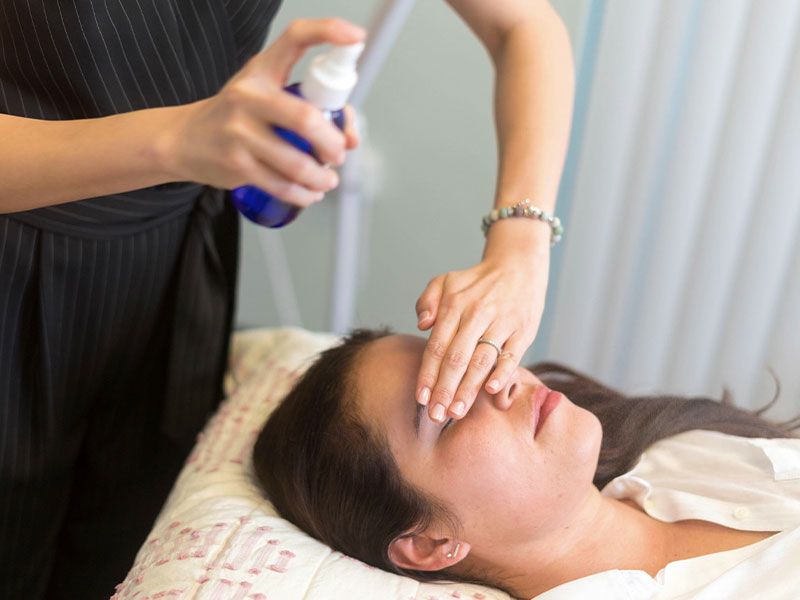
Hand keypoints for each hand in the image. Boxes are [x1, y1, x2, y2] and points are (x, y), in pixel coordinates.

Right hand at [162, 18, 364, 205]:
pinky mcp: (236, 164)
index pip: (296, 38)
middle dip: (333, 144)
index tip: (355, 37)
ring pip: (297, 163)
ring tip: (327, 179)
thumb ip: (313, 107)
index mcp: (262, 71)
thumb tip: (352, 138)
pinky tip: (310, 193)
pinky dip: (304, 194)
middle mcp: (249, 95)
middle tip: (338, 154)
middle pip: (306, 118)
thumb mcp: (268, 97)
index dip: (328, 31)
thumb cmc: (237, 116)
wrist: (184, 139)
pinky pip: (281, 185)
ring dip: (322, 177)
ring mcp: (239, 131)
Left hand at [414, 241, 548, 422]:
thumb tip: (422, 325)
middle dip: (444, 390)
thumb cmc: (476, 282)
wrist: (518, 266)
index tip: (421, 399)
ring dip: (468, 389)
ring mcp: (502, 322)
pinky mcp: (524, 329)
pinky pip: (512, 355)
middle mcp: (476, 314)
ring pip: (481, 361)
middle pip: (456, 359)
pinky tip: (490, 391)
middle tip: (436, 416)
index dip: (428, 375)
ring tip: (457, 412)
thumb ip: (427, 301)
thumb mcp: (446, 281)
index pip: (436, 347)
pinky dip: (501, 373)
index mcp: (454, 305)